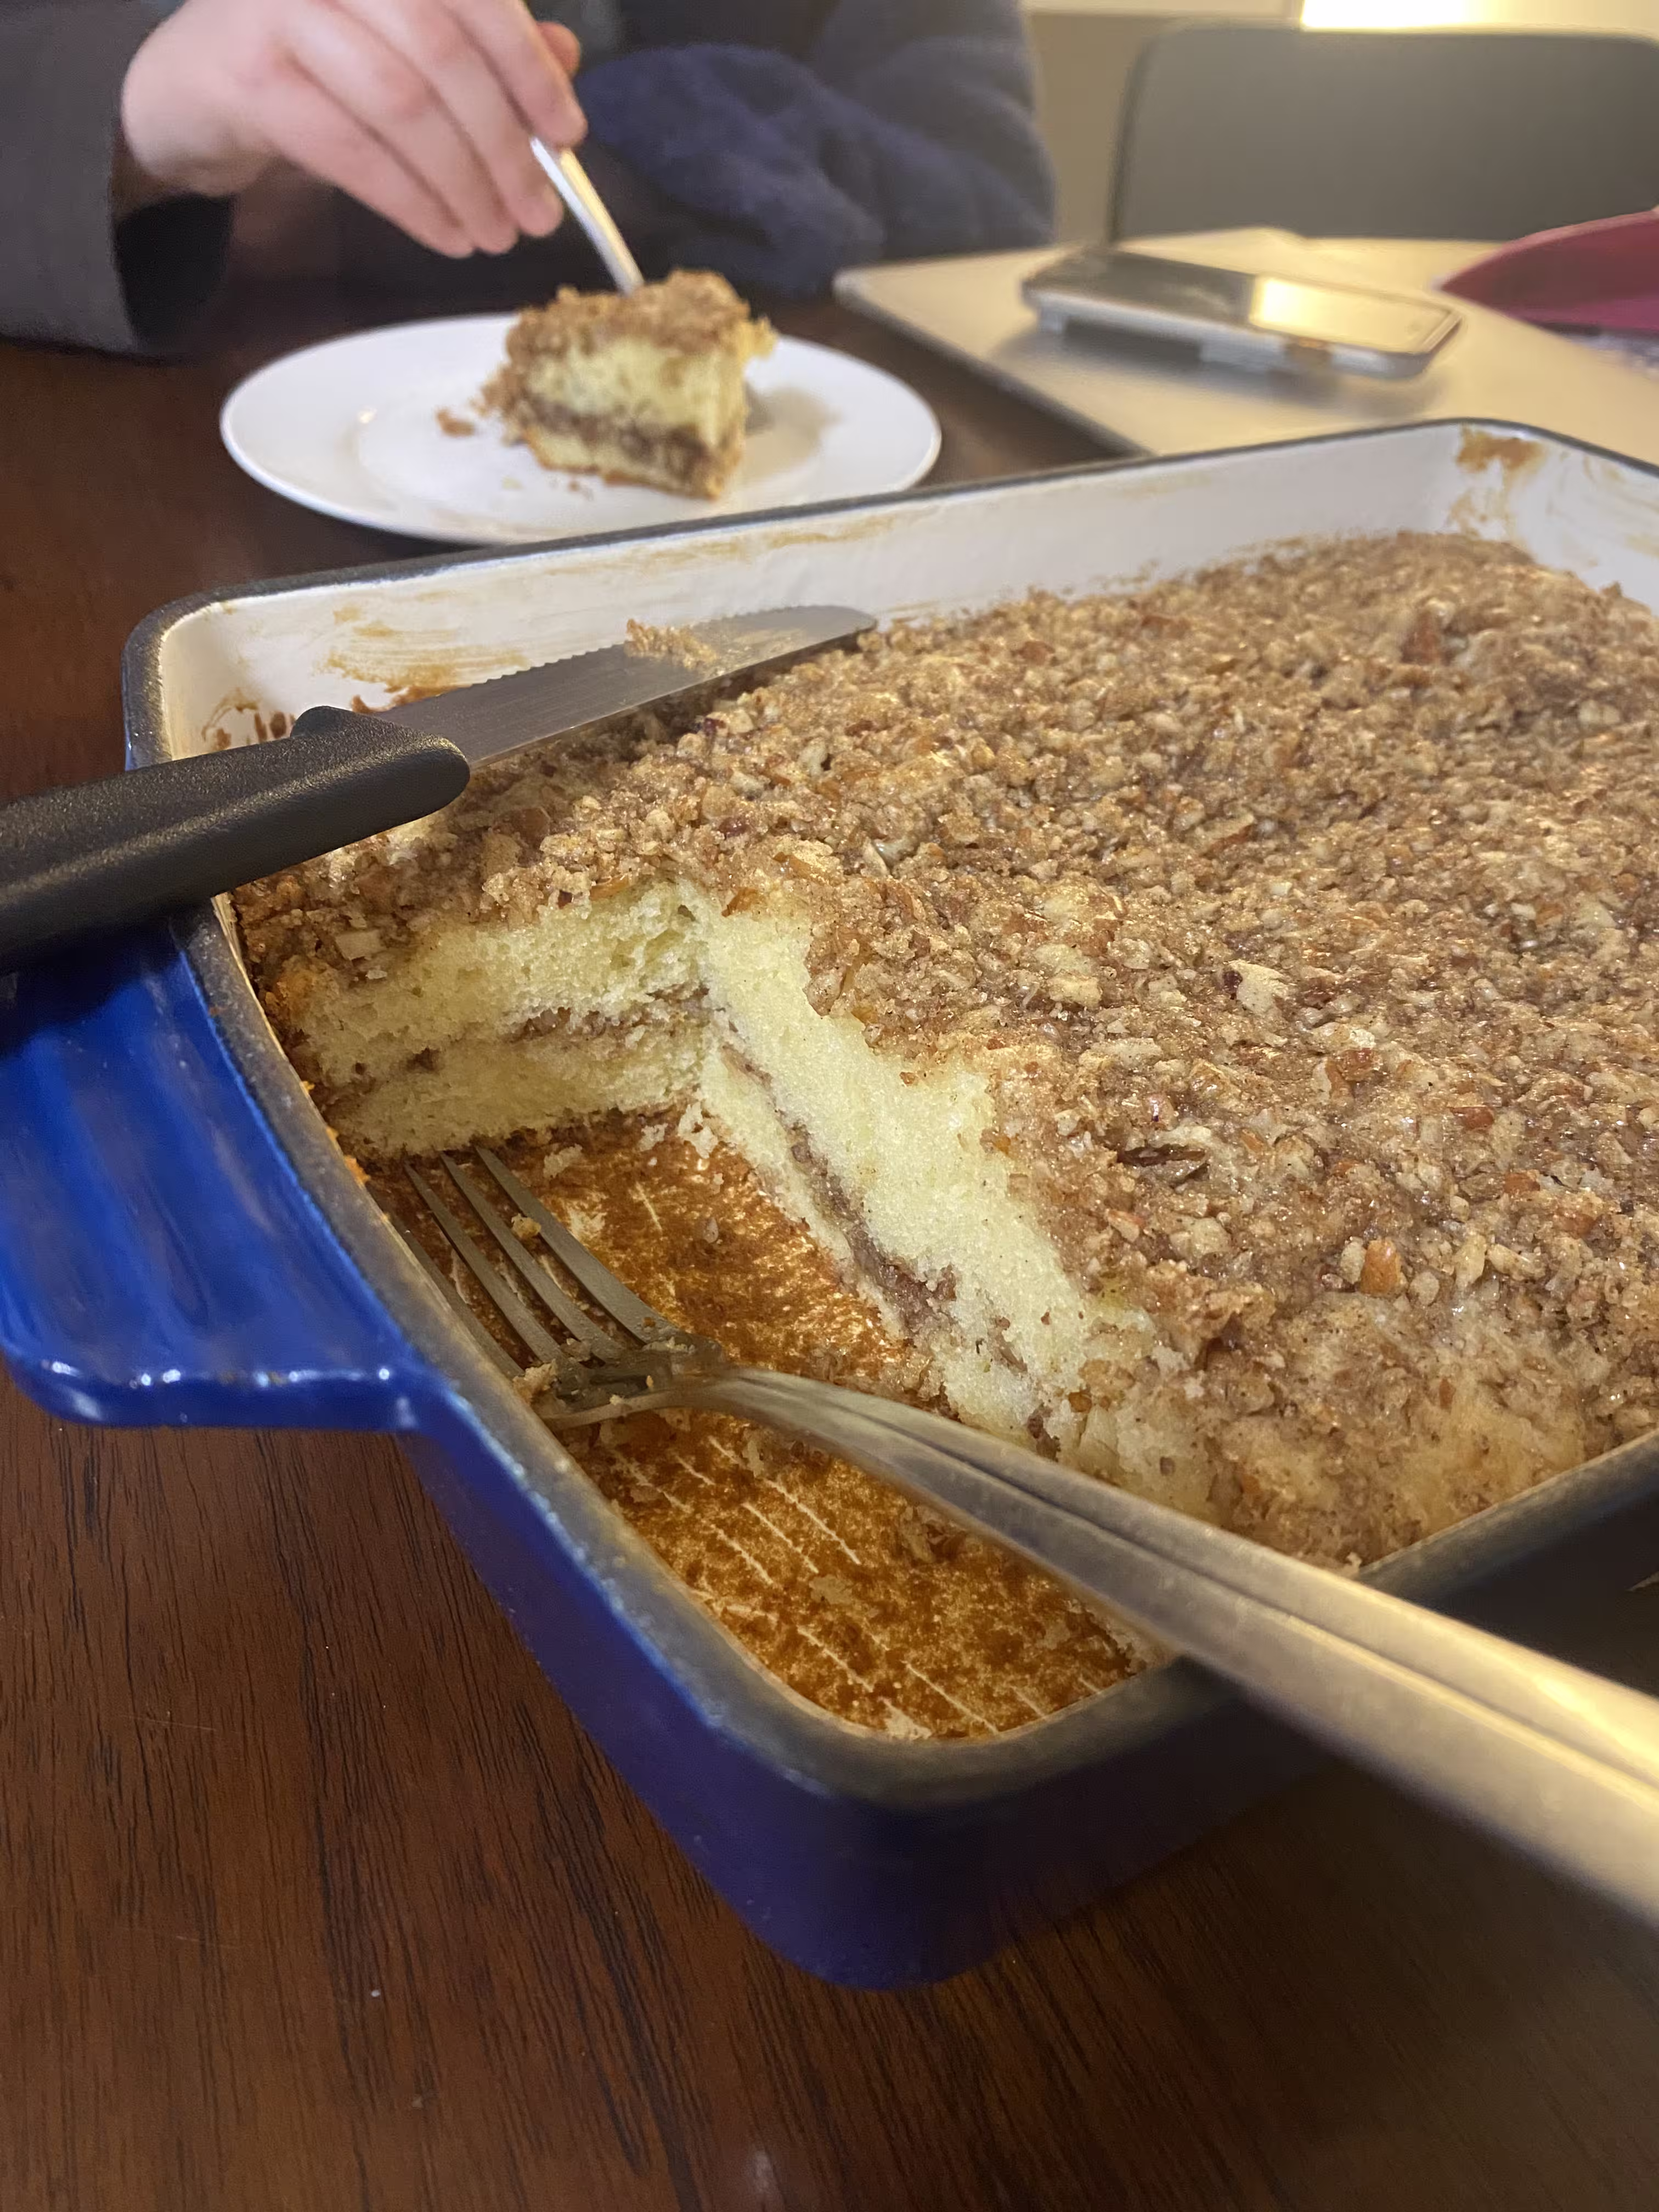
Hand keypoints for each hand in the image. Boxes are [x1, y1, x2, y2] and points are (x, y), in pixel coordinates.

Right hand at [118, 0, 584, 257]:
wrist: (191, 91)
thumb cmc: (312, 64)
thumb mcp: (398, 44)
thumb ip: (477, 42)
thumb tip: (564, 59)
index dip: (528, 67)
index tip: (568, 134)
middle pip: (443, 53)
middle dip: (502, 144)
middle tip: (538, 213)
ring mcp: (281, 8)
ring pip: (402, 104)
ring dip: (462, 182)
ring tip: (496, 234)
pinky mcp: (251, 76)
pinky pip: (352, 150)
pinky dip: (411, 201)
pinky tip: (447, 234)